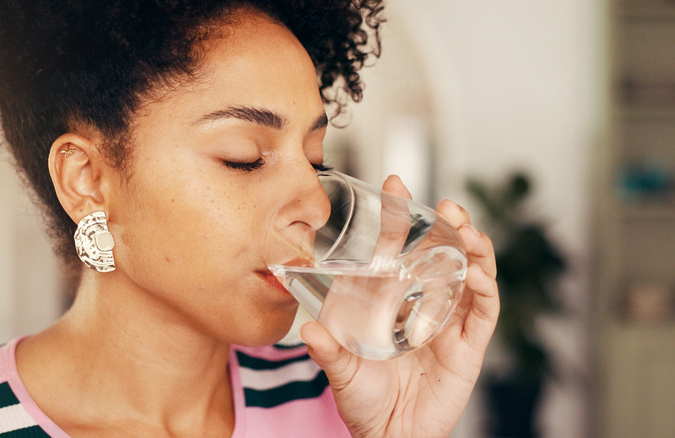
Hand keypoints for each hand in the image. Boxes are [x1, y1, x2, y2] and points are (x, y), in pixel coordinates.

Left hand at [300, 175, 498, 437]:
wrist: (390, 437)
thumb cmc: (364, 401)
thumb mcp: (342, 369)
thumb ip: (328, 350)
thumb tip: (308, 331)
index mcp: (394, 299)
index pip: (402, 247)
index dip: (402, 216)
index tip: (395, 183)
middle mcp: (425, 303)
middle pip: (444, 252)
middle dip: (449, 224)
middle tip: (444, 206)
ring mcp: (450, 321)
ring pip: (472, 272)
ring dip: (474, 247)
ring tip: (465, 230)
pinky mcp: (469, 345)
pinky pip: (484, 309)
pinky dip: (485, 286)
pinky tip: (476, 271)